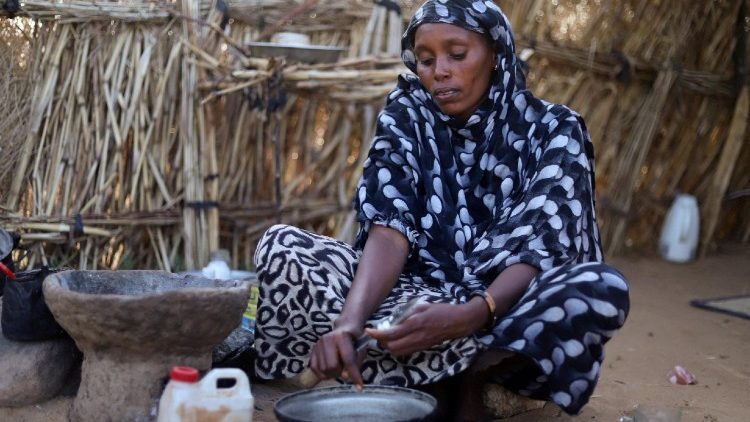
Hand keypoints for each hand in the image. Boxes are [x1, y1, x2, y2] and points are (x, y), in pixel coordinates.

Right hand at [308, 319, 365, 387]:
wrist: (345, 327)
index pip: (348, 359)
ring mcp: (318, 344)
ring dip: (332, 374)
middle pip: (333, 366)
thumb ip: (355, 362)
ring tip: (338, 369)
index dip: (354, 374)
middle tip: (345, 372)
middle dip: (340, 373)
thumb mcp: (361, 349)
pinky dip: (322, 374)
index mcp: (342, 336)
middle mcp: (328, 339)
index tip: (359, 387)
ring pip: (323, 369)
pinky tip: (329, 372)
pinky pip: (314, 368)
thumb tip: (345, 376)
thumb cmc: (355, 340)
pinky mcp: (313, 349)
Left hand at [365, 301, 486, 356]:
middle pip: (391, 347)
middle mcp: (416, 337)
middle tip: (377, 332)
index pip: (391, 334)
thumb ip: (407, 313)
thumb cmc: (441, 311)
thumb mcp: (422, 306)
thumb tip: (393, 319)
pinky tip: (397, 339)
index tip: (368, 330)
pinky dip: (397, 348)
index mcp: (415, 324)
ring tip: (386, 337)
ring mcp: (420, 345)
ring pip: (397, 352)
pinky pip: (405, 352)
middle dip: (381, 341)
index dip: (377, 334)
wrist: (458, 322)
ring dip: (388, 346)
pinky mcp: (423, 348)